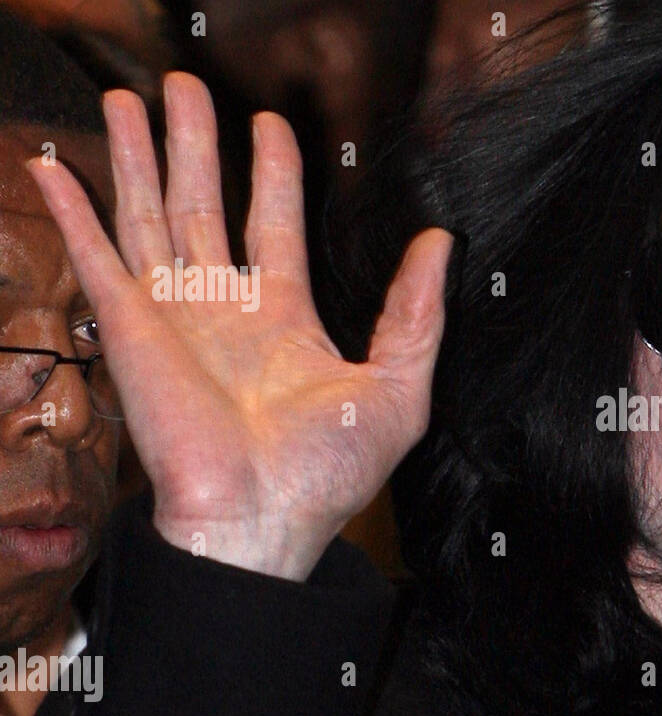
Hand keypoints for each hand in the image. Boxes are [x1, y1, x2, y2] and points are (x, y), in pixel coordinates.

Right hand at [27, 73, 451, 579]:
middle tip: (185, 87)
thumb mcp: (398, 385)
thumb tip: (441, 242)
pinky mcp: (130, 328)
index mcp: (284, 317)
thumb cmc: (328, 471)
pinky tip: (56, 165)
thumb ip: (416, 311)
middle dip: (193, 144)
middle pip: (203, 204)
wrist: (263, 516)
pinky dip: (74, 210)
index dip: (272, 172)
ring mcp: (174, 316)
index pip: (273, 222)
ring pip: (149, 214)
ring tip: (130, 97)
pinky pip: (97, 255)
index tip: (270, 124)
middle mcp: (224, 309)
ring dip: (138, 155)